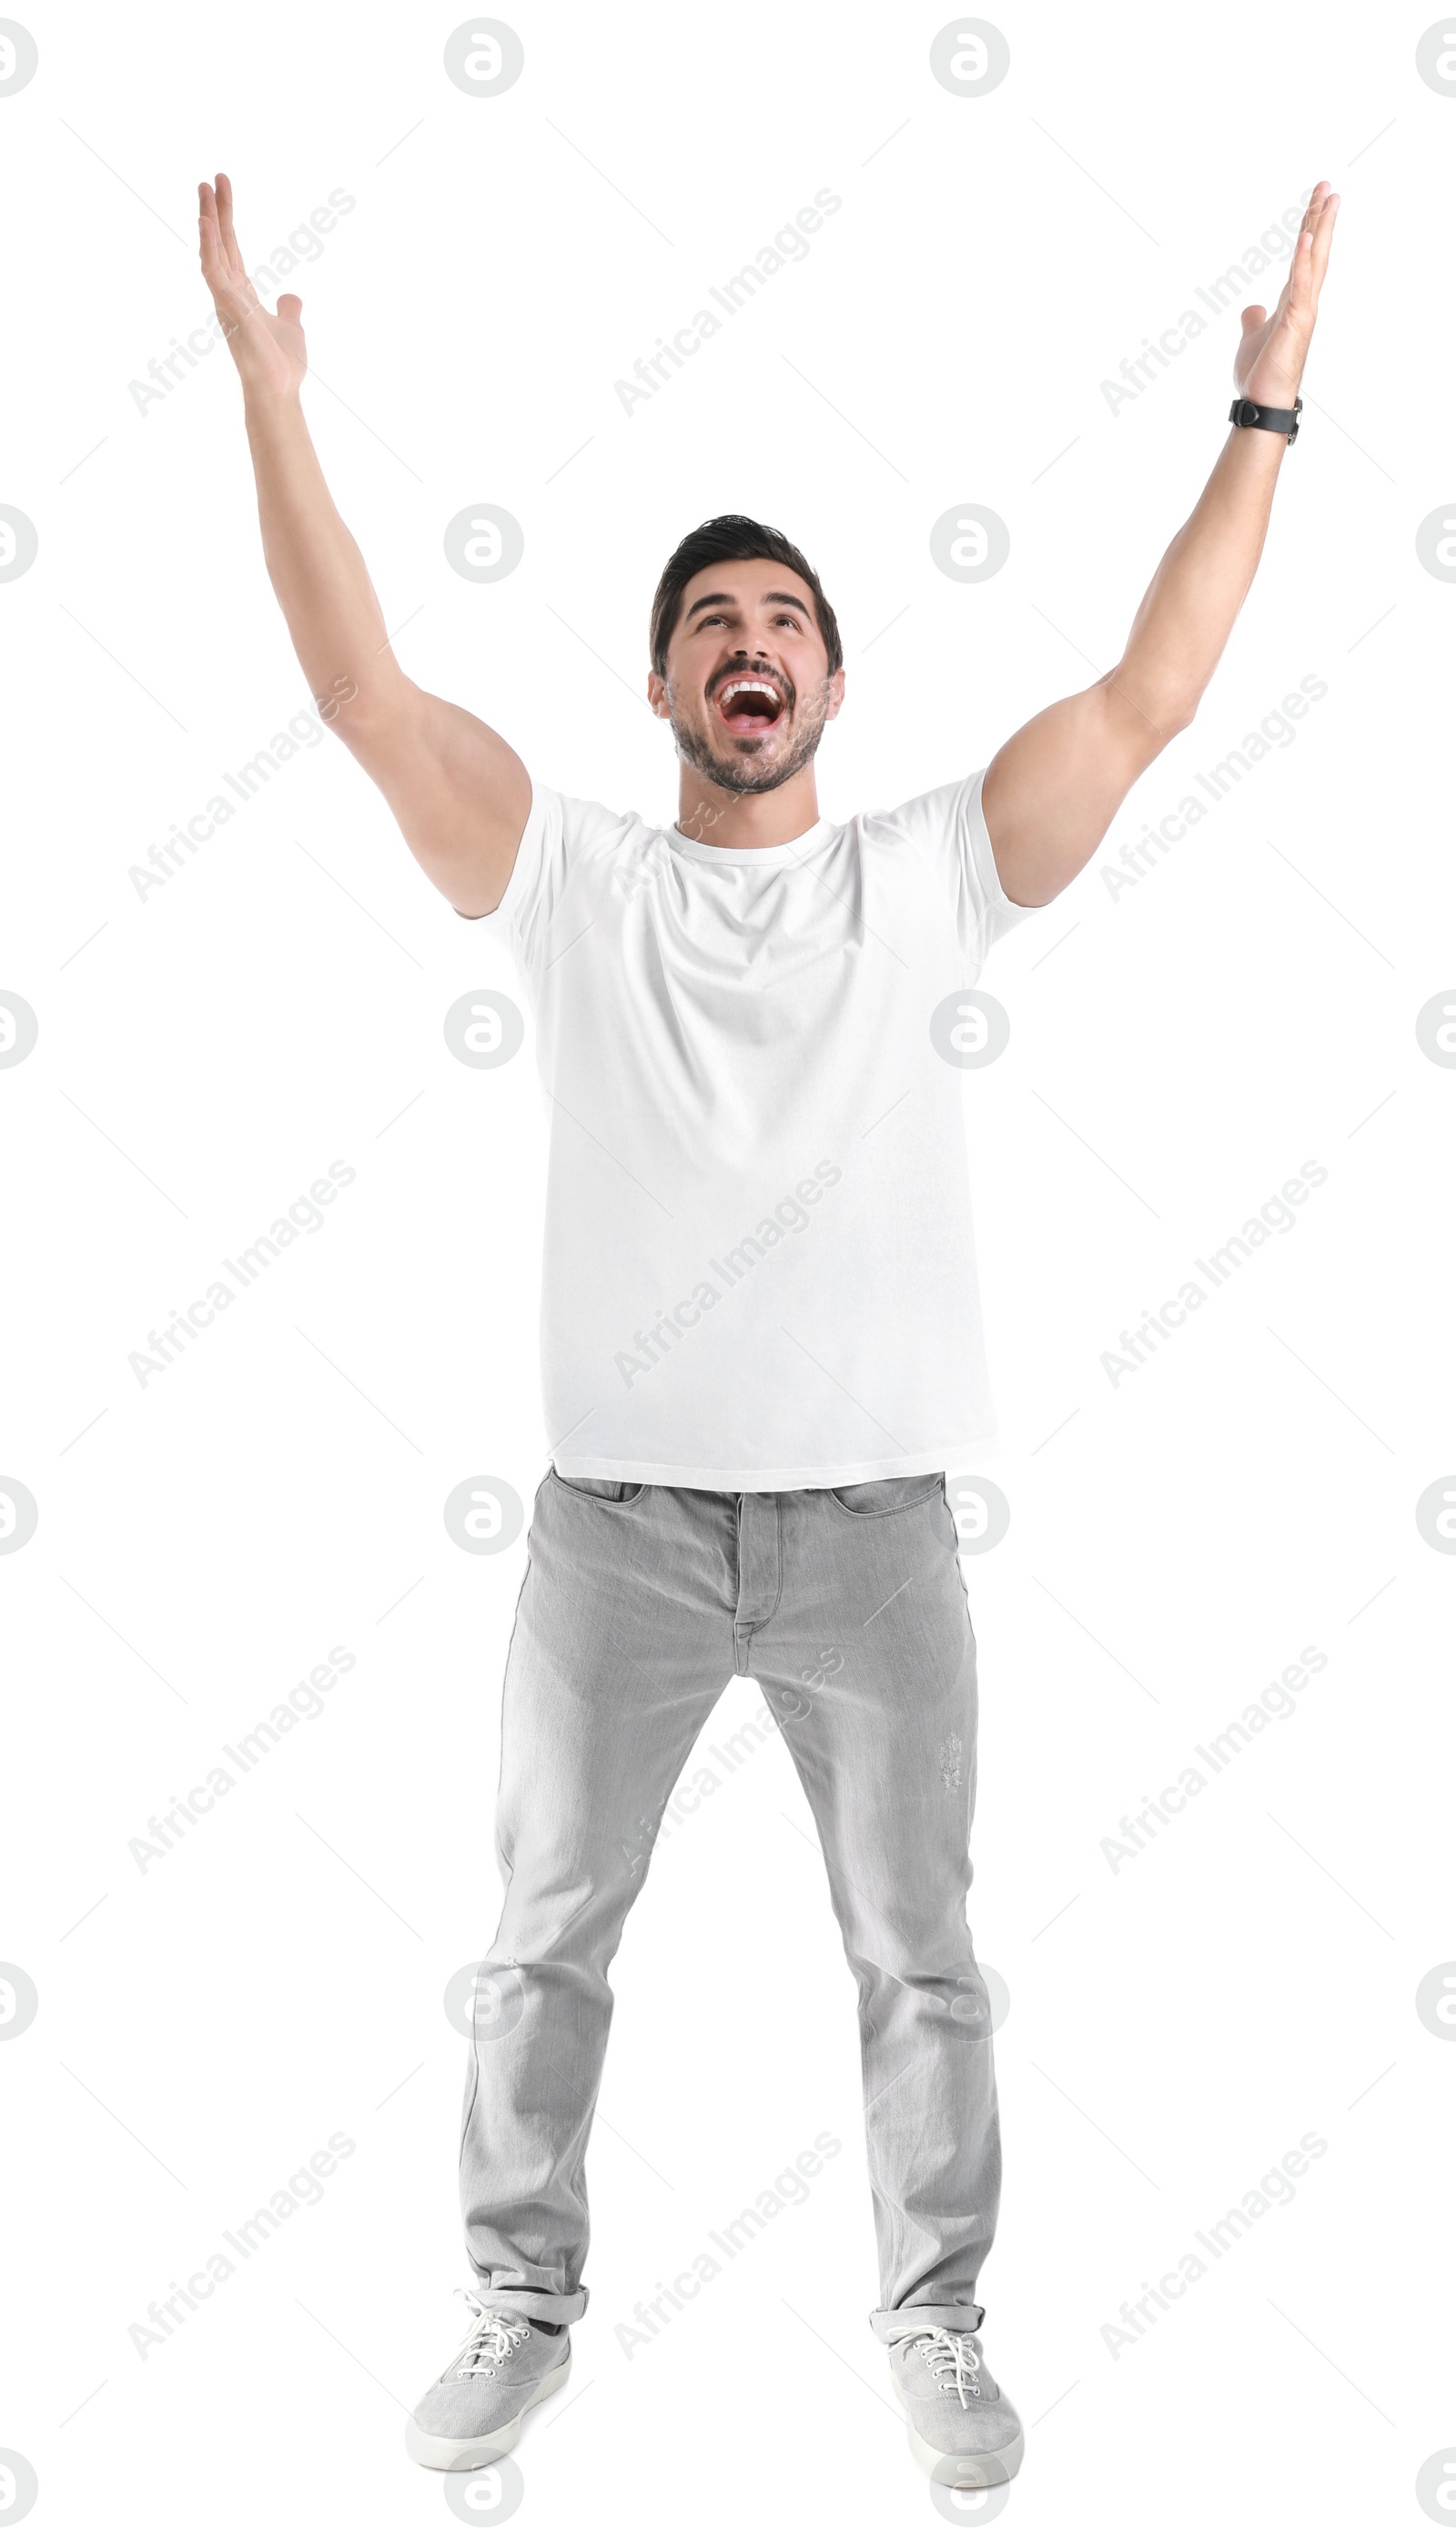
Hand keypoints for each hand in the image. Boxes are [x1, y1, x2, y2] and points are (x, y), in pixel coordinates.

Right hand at [198, 172, 307, 403]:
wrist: (280, 390)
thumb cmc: (282, 366)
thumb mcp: (291, 327)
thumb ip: (289, 309)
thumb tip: (292, 296)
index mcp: (242, 293)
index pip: (232, 248)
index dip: (227, 218)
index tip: (223, 188)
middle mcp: (229, 293)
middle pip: (220, 243)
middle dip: (215, 210)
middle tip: (210, 179)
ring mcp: (225, 299)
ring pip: (212, 251)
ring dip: (207, 219)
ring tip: (204, 188)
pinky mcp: (227, 307)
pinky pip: (213, 270)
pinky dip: (208, 245)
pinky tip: (206, 222)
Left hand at [1233, 179, 1338, 411]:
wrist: (1261, 402)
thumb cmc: (1260, 374)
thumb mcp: (1252, 336)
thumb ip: (1254, 319)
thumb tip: (1252, 307)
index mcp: (1293, 300)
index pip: (1304, 255)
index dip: (1310, 227)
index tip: (1317, 200)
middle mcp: (1303, 301)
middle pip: (1315, 251)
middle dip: (1322, 218)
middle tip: (1329, 187)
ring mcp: (1303, 310)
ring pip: (1315, 262)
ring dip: (1321, 230)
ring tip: (1328, 199)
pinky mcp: (1295, 322)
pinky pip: (1300, 285)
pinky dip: (1302, 261)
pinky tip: (1305, 237)